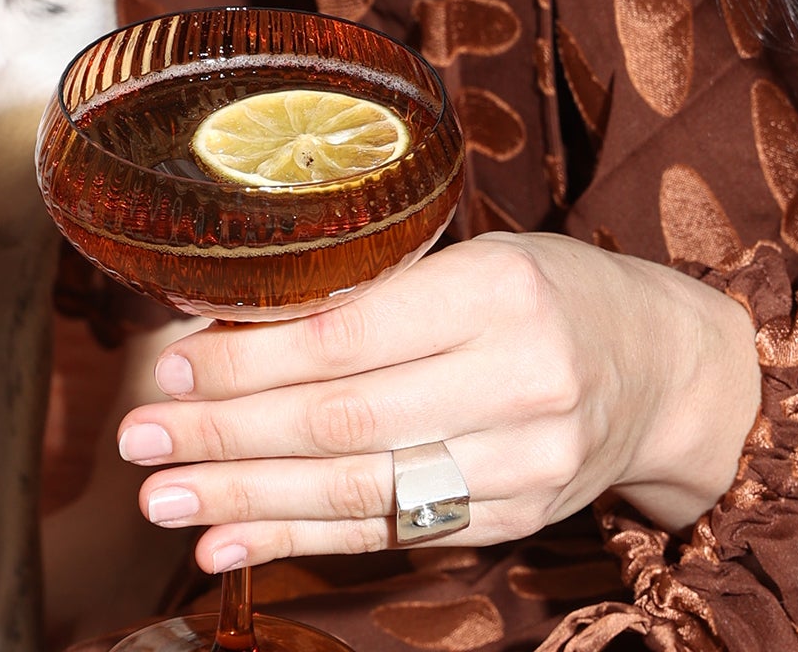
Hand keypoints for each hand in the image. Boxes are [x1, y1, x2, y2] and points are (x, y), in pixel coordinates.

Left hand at [113, 233, 759, 575]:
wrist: (658, 366)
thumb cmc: (539, 288)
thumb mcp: (465, 254)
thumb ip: (366, 287)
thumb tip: (220, 316)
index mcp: (497, 292)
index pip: (346, 337)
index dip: (248, 358)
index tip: (169, 362)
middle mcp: (516, 383)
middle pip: (342, 423)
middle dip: (225, 434)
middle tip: (139, 439)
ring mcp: (520, 465)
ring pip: (359, 491)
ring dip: (245, 499)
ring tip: (163, 497)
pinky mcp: (510, 520)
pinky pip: (389, 535)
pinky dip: (299, 540)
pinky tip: (229, 544)